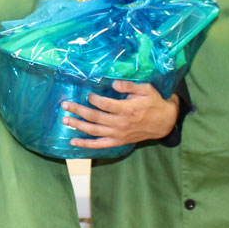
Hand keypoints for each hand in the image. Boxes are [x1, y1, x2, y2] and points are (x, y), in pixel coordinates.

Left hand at [60, 80, 178, 148]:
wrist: (164, 122)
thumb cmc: (153, 102)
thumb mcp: (145, 89)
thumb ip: (129, 85)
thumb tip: (113, 82)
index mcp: (126, 109)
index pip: (104, 105)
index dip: (93, 99)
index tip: (88, 94)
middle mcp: (120, 123)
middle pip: (94, 117)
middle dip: (78, 110)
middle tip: (64, 105)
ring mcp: (118, 134)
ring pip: (94, 131)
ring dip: (78, 125)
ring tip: (65, 120)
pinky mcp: (118, 141)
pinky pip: (99, 145)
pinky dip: (86, 144)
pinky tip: (73, 141)